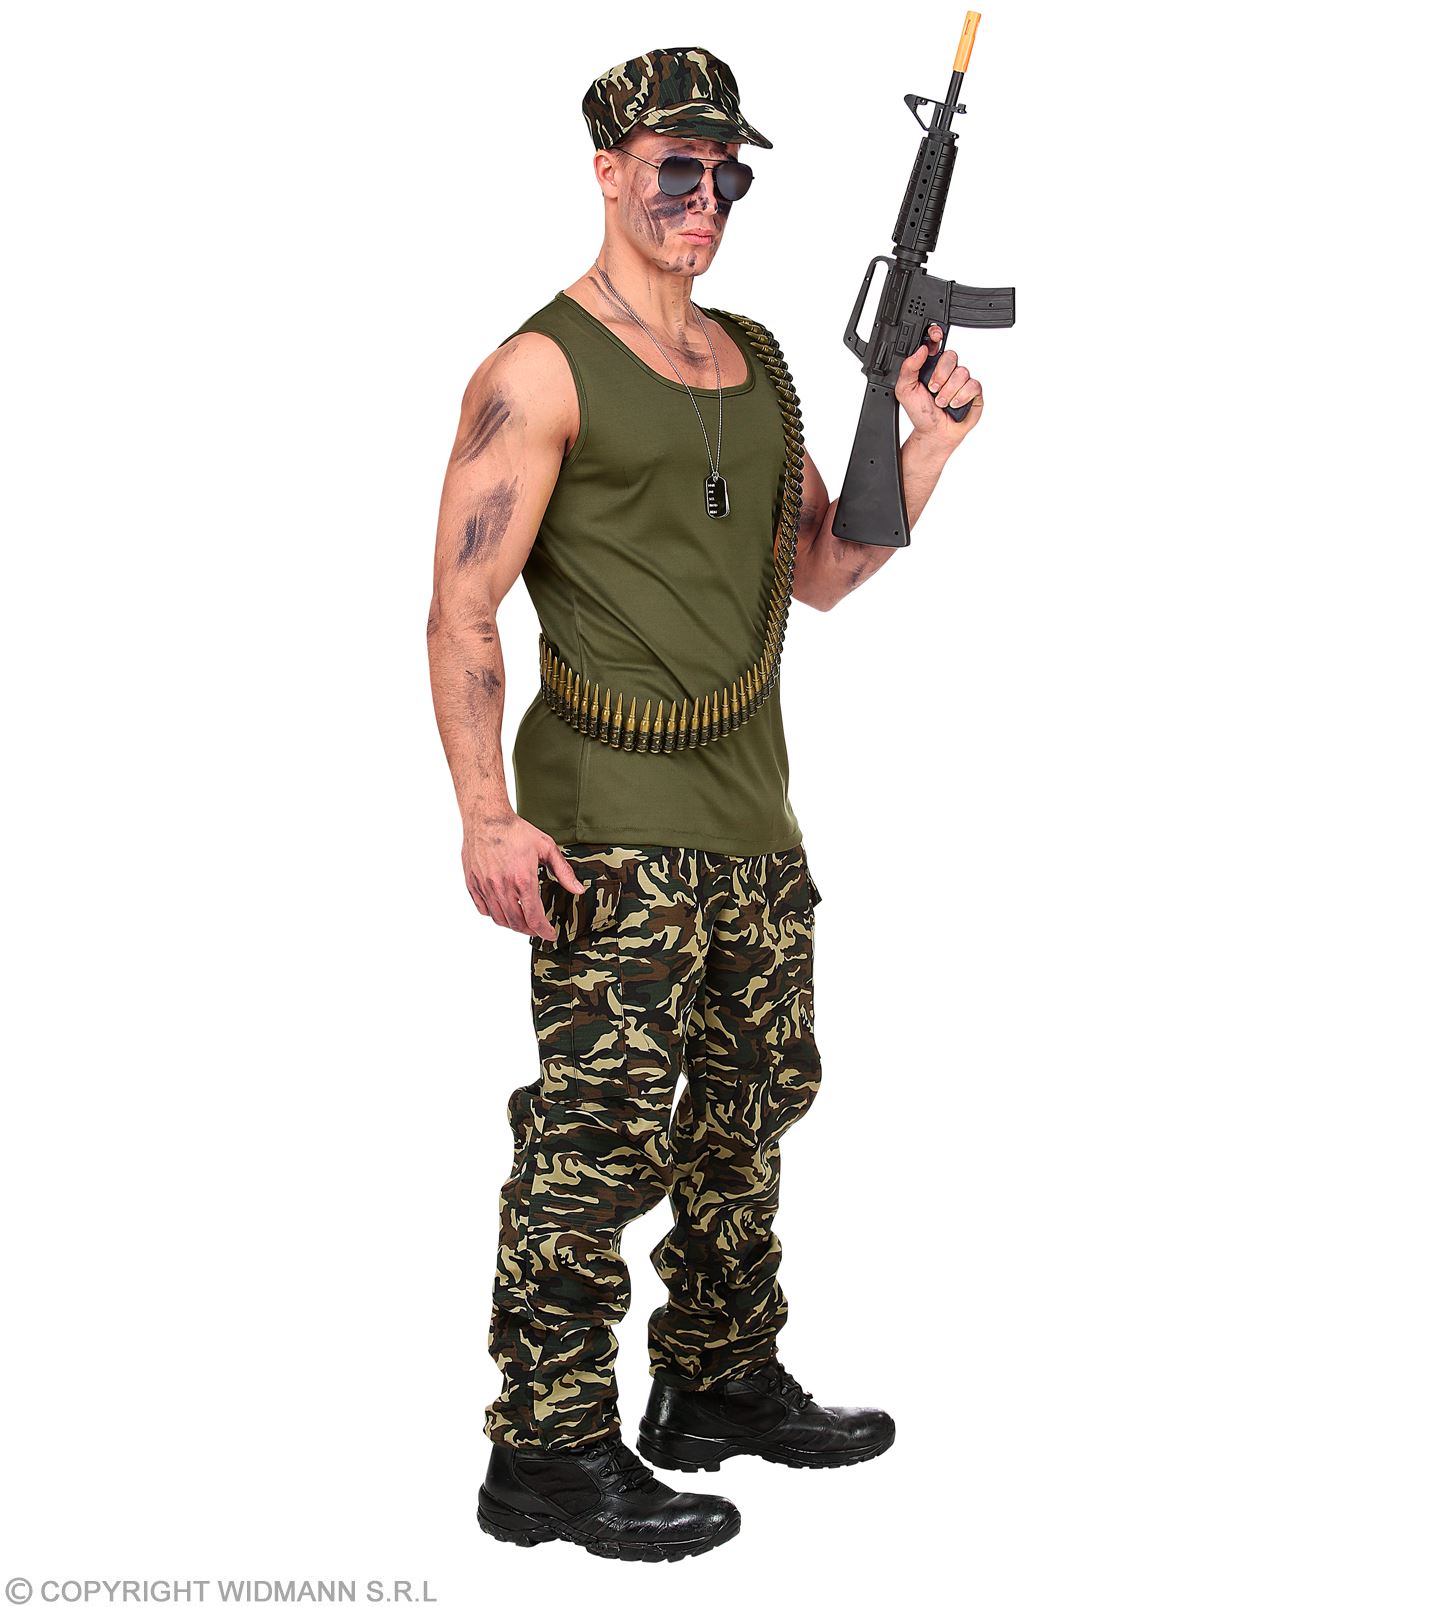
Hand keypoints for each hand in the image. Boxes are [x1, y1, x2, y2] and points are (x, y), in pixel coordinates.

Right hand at [460, 810, 584, 939]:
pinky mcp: (472, 883)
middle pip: (516, 922)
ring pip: (499, 918)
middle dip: (529, 930)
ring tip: (522, 921)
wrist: (486, 817)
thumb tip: (578, 889)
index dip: (543, 930)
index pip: (533, 917)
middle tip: (537, 928)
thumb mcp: (546, 847)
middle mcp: (502, 887)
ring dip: (512, 924)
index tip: (550, 934)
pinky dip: (494, 914)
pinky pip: (482, 908)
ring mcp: (485, 886)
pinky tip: (503, 910)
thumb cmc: (515, 830)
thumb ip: (563, 871)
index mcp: (522, 879)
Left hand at [896, 322, 983, 448]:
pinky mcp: (974, 391)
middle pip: (951, 356)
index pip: (936, 343)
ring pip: (962, 372)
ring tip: (941, 402)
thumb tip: (921, 350)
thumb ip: (909, 368)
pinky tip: (954, 405)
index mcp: (931, 365)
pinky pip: (973, 385)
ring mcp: (962, 379)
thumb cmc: (921, 412)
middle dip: (940, 375)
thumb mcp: (905, 390)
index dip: (937, 335)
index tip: (935, 335)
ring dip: (949, 391)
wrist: (934, 433)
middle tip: (932, 389)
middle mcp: (948, 370)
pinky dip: (961, 397)